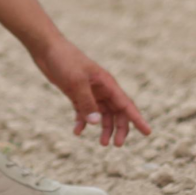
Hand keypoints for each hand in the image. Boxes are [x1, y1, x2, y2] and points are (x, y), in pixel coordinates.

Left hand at [32, 38, 151, 146]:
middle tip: (117, 145)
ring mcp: (90, 92)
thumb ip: (86, 103)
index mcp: (107, 83)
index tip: (148, 132)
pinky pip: (85, 112)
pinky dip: (83, 122)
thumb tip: (96, 124)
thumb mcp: (76, 82)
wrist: (47, 49)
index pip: (126, 105)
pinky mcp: (77, 94)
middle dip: (120, 129)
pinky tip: (77, 131)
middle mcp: (102, 89)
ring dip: (103, 128)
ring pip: (102, 114)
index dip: (137, 119)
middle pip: (117, 112)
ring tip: (102, 143)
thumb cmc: (64, 61)